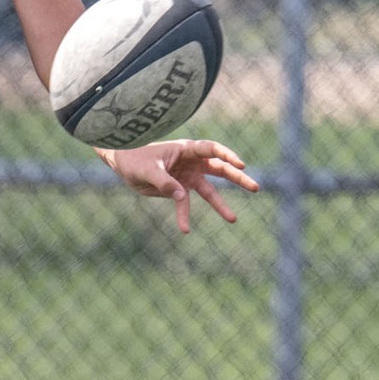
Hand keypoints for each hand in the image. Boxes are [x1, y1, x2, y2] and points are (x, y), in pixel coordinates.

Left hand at [98, 138, 259, 232]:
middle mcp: (192, 162)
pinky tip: (185, 230)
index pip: (212, 150)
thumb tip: (182, 197)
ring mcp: (187, 176)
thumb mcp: (148, 170)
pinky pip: (186, 204)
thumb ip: (165, 182)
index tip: (241, 165)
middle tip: (256, 188)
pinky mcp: (178, 189)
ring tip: (233, 219)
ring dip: (220, 205)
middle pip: (220, 169)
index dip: (228, 156)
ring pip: (210, 190)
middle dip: (238, 178)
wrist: (122, 163)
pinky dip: (185, 216)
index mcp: (186, 149)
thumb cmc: (134, 158)